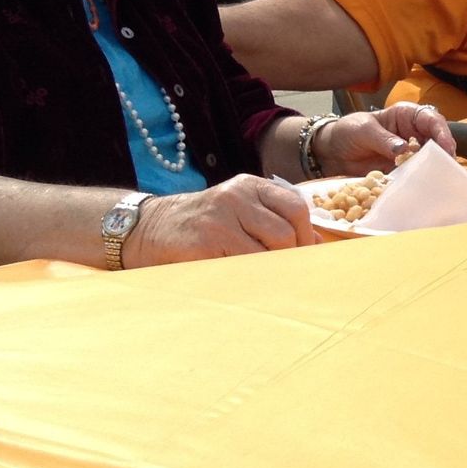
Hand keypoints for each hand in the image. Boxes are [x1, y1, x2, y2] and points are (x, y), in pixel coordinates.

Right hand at [126, 175, 317, 265]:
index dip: (307, 235)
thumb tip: (318, 243)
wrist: (148, 227)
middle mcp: (236, 197)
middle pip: (287, 231)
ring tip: (267, 278)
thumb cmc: (203, 223)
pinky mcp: (204, 244)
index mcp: (250, 186)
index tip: (305, 254)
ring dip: (273, 269)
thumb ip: (275, 219)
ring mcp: (219, 220)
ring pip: (268, 252)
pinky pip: (243, 267)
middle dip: (292, 256)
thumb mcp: (239, 209)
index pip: (296, 206)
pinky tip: (246, 281)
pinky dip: (251, 279)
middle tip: (288, 271)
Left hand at [314, 103, 454, 175]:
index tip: (446, 147)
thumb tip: (403, 149)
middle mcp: (412, 133)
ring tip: (440, 179)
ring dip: (435, 169)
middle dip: (445, 153)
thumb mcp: (363, 130)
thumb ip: (383, 138)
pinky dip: (421, 181)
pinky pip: (417, 175)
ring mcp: (410, 153)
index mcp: (405, 115)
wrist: (332, 152)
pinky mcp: (403, 170)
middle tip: (448, 167)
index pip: (431, 119)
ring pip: (431, 159)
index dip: (442, 132)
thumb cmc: (347, 131)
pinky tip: (424, 188)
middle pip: (437, 141)